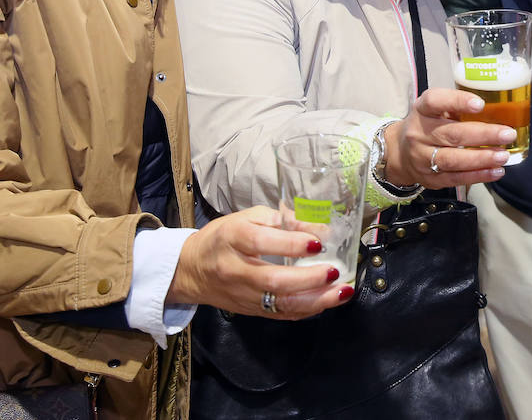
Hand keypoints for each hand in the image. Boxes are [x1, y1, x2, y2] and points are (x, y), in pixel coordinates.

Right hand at [167, 206, 353, 319]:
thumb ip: (281, 219)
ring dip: (315, 300)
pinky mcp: (249, 310)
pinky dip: (306, 310)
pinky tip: (326, 302)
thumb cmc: (223, 238)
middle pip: (272, 280)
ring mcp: (242, 294)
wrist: (191, 270)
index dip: (291, 243)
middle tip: (334, 272)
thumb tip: (317, 226)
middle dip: (309, 279)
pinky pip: (280, 314)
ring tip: (341, 292)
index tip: (317, 243)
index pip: (261, 242)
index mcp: (233, 238)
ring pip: (279, 303)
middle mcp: (235, 269)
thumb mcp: (247, 217)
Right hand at [386, 88, 514, 187]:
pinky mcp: (430, 178)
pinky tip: (496, 171)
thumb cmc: (427, 125)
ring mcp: (422, 158)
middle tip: (507, 134)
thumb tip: (499, 109)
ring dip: (482, 158)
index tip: (481, 104)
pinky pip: (456, 178)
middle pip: (452, 134)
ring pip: (453, 159)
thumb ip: (458, 107)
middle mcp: (419, 133)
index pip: (436, 101)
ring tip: (503, 156)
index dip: (458, 101)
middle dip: (483, 135)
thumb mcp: (435, 110)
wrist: (400, 153)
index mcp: (422, 109)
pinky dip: (478, 175)